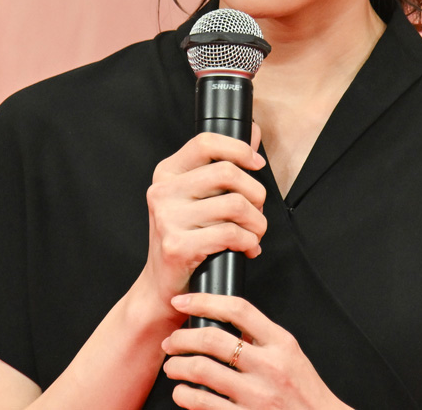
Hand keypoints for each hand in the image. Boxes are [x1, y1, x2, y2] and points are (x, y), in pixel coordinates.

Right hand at [136, 128, 268, 319]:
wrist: (163, 288)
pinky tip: (247, 248)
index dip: (238, 148)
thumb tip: (254, 132)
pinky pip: (231, 233)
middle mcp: (162, 192)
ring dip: (257, 222)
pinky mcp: (177, 245)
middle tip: (258, 210)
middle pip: (227, 172)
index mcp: (167, 173)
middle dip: (256, 192)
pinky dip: (248, 241)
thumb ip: (222, 167)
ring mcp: (167, 218)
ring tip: (255, 233)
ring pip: (235, 205)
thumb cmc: (188, 239)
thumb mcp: (198, 198)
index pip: (206, 142)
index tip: (256, 163)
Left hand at [161, 293, 349, 408]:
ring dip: (177, 366)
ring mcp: (256, 395)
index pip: (238, 310)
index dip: (203, 301)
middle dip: (181, 338)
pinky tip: (182, 393)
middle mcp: (269, 367)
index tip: (183, 301)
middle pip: (212, 339)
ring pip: (201, 370)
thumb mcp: (290, 354)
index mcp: (281, 343)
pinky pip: (202, 403)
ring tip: (172, 367)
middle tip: (171, 341)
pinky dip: (184, 396)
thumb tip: (222, 323)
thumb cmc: (303, 390)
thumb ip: (262, 338)